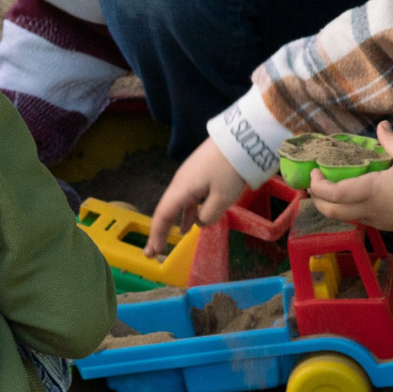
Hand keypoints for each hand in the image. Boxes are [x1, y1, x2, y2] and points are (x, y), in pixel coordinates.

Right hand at [146, 139, 251, 259]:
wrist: (239, 139)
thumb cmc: (229, 170)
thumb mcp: (222, 198)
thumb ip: (209, 215)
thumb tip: (200, 222)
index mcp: (181, 190)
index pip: (163, 216)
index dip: (157, 235)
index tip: (153, 253)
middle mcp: (180, 183)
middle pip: (166, 210)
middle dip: (160, 231)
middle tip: (155, 250)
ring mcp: (188, 177)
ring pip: (178, 203)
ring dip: (176, 220)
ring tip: (178, 235)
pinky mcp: (198, 173)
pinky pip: (188, 197)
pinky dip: (187, 211)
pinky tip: (192, 220)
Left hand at [307, 121, 392, 237]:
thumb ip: (391, 142)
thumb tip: (382, 125)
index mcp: (368, 191)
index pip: (330, 194)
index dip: (317, 184)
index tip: (315, 171)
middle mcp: (366, 210)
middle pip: (329, 211)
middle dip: (317, 198)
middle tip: (317, 182)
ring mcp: (374, 221)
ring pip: (342, 217)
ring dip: (331, 204)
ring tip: (333, 187)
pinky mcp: (384, 227)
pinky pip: (357, 219)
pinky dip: (348, 209)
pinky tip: (355, 196)